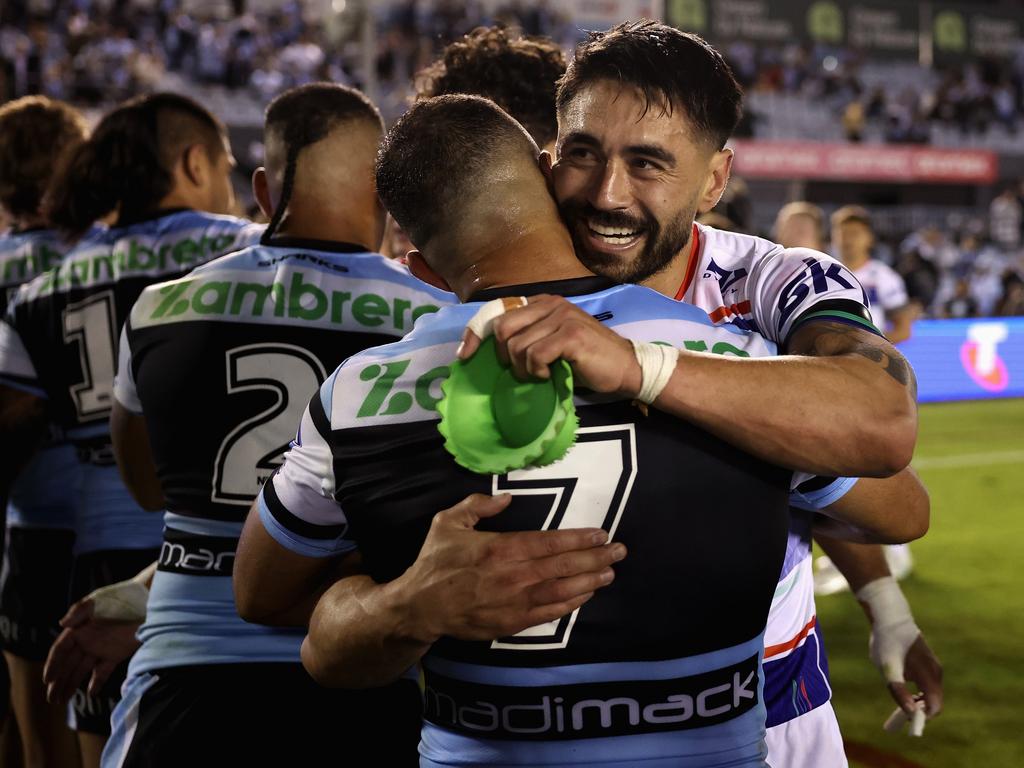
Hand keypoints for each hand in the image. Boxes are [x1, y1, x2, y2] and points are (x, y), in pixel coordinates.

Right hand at [43, 598, 141, 703]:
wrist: (146, 600)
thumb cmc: (120, 596)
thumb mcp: (97, 601)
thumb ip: (78, 611)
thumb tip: (61, 623)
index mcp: (79, 629)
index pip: (61, 650)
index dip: (53, 665)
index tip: (47, 680)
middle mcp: (87, 641)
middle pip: (69, 664)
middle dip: (59, 681)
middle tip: (51, 699)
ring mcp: (101, 649)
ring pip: (82, 670)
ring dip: (72, 685)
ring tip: (62, 701)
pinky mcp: (116, 654)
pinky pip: (103, 671)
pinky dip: (97, 682)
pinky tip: (91, 693)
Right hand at [400, 493, 625, 641]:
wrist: (421, 607)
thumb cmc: (436, 562)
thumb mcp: (448, 522)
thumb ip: (478, 505)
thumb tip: (508, 497)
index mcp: (501, 548)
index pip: (550, 542)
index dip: (579, 539)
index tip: (601, 534)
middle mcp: (514, 575)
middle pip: (564, 566)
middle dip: (595, 558)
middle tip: (620, 552)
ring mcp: (516, 601)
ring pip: (562, 590)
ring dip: (590, 581)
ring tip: (610, 572)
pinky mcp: (514, 622)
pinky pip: (550, 612)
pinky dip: (571, 603)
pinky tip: (586, 595)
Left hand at [457, 294, 641, 395]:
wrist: (626, 368)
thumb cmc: (588, 360)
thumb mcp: (553, 343)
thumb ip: (528, 337)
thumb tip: (492, 351)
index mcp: (542, 303)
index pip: (497, 311)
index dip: (475, 333)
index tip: (465, 355)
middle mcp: (550, 304)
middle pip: (502, 328)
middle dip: (503, 356)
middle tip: (521, 371)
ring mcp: (561, 316)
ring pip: (517, 345)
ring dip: (523, 369)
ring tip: (539, 376)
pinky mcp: (570, 334)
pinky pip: (534, 355)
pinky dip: (536, 371)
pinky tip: (549, 375)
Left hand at [885, 633, 942, 719]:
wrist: (890, 617)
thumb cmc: (888, 642)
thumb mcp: (888, 668)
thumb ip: (898, 690)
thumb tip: (909, 712)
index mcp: (930, 676)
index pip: (935, 708)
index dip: (922, 718)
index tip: (903, 720)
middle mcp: (936, 672)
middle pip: (933, 702)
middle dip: (917, 711)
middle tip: (896, 717)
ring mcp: (934, 667)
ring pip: (930, 693)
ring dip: (916, 702)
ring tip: (897, 702)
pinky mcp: (927, 663)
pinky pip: (927, 684)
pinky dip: (917, 692)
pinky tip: (902, 689)